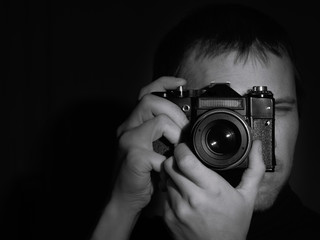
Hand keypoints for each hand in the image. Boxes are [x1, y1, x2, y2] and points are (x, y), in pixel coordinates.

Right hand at [91, 77, 188, 239]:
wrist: (124, 198)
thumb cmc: (141, 173)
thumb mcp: (152, 148)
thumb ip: (162, 134)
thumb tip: (187, 125)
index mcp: (134, 123)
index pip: (146, 92)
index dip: (163, 82)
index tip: (181, 83)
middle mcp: (128, 127)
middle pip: (151, 101)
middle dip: (175, 113)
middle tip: (184, 131)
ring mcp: (128, 141)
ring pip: (159, 121)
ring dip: (176, 134)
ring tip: (178, 149)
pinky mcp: (133, 157)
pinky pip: (159, 152)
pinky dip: (169, 162)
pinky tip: (168, 169)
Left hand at [163, 141, 264, 239]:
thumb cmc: (234, 225)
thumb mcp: (247, 197)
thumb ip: (254, 169)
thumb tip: (257, 145)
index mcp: (212, 189)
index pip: (185, 160)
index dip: (182, 149)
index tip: (185, 148)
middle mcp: (192, 198)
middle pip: (170, 166)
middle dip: (175, 160)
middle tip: (183, 162)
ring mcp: (177, 209)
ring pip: (165, 179)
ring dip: (173, 176)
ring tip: (186, 181)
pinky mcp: (168, 218)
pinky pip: (163, 195)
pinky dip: (170, 192)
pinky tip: (183, 197)